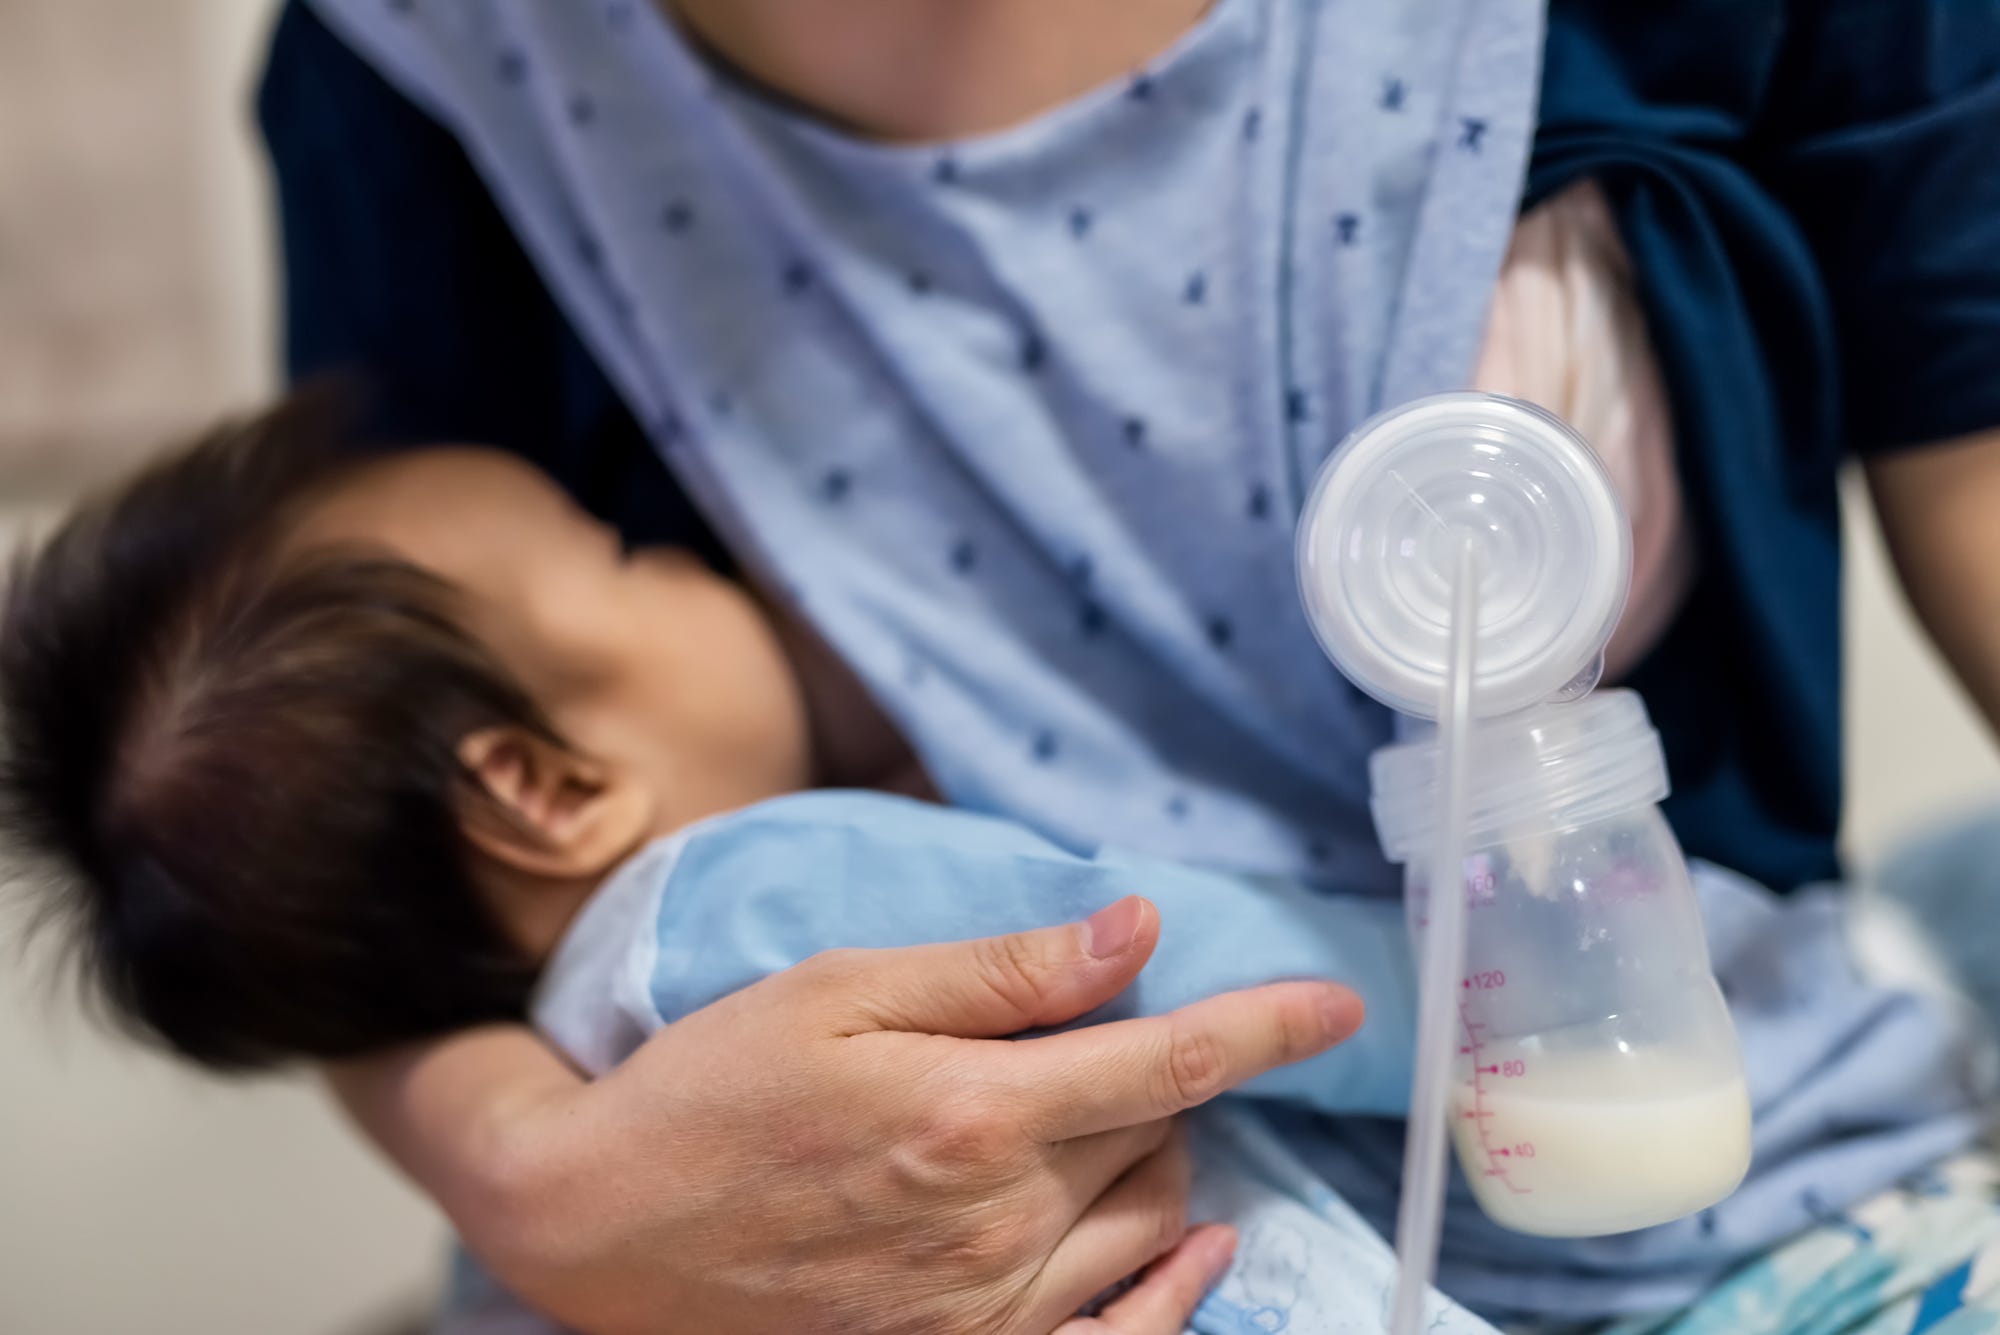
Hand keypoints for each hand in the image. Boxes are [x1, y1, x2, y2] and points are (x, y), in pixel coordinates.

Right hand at [460, 896, 1359, 1332]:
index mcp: (972, 1111)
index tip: (1336, 1006)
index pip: (1167, 1063)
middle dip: (1169, 1080)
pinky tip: (1187, 1247)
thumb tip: (1134, 933)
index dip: (1265, 1027)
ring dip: (1160, 1164)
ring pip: (1150, 1229)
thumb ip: (998, 971)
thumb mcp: (840, 990)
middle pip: (1163, 1142)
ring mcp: (984, 1311)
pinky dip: (1173, 1291)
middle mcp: (997, 1224)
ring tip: (1105, 1121)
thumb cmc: (710, 1088)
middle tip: (1112, 1041)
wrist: (599, 1227)